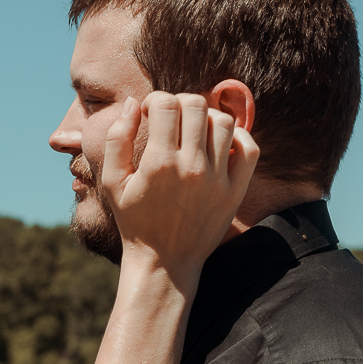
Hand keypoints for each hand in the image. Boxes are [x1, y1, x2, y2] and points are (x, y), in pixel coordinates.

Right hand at [99, 91, 258, 285]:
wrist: (164, 262)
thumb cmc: (134, 221)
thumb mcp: (113, 182)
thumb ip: (117, 138)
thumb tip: (133, 102)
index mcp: (158, 162)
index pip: (166, 104)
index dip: (155, 100)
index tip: (149, 114)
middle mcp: (191, 167)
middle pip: (196, 105)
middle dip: (180, 103)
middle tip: (172, 119)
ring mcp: (217, 179)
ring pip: (223, 122)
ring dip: (206, 118)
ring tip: (194, 132)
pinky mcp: (235, 191)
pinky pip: (249, 148)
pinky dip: (239, 137)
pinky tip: (220, 144)